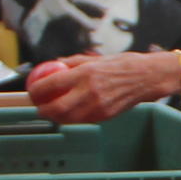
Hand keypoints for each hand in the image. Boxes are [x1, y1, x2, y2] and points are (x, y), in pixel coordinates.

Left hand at [27, 51, 168, 124]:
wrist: (148, 77)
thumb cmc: (123, 65)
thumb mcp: (96, 58)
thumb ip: (73, 63)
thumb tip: (55, 64)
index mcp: (85, 73)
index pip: (52, 84)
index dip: (37, 90)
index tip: (32, 91)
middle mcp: (90, 91)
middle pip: (57, 108)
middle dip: (43, 110)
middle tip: (39, 107)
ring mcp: (98, 106)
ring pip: (68, 119)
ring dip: (56, 117)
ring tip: (52, 111)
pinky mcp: (105, 116)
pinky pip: (82, 121)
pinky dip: (72, 119)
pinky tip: (70, 113)